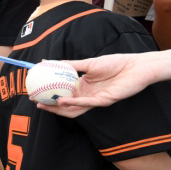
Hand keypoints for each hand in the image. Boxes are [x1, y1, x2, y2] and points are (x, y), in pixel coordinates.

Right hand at [35, 53, 157, 117]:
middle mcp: (87, 95)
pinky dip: (73, 102)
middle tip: (36, 102)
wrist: (136, 66)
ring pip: (74, 109)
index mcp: (82, 86)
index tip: (34, 91)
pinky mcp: (103, 101)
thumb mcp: (87, 63)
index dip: (48, 94)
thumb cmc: (115, 63)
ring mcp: (94, 100)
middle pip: (65, 105)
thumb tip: (47, 61)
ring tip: (46, 105)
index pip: (62, 93)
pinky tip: (62, 100)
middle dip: (49, 105)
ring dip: (59, 108)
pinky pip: (86, 103)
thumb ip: (68, 64)